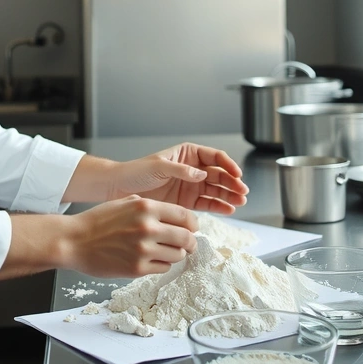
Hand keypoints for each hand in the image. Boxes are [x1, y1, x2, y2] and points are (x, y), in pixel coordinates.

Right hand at [62, 195, 198, 277]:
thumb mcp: (123, 202)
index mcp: (146, 207)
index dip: (193, 224)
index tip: (192, 228)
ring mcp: (143, 249)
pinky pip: (163, 268)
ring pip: (178, 255)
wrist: (74, 241)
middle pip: (187, 238)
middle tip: (188, 245)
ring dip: (175, 254)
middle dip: (190, 242)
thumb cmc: (97, 221)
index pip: (185, 216)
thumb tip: (172, 214)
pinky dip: (161, 265)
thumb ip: (148, 205)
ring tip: (165, 251)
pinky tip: (151, 259)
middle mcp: (148, 227)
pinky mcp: (137, 269)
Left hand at [110, 143, 247, 213]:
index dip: (228, 165)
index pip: (214, 157)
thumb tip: (202, 173)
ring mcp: (191, 185)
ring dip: (229, 195)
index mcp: (187, 153)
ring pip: (216, 189)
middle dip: (232, 182)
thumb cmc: (137, 172)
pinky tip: (229, 209)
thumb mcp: (159, 166)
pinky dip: (219, 206)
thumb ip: (181, 170)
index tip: (237, 174)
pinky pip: (207, 203)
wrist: (120, 189)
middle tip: (242, 192)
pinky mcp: (187, 202)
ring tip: (240, 202)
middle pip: (219, 174)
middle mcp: (193, 169)